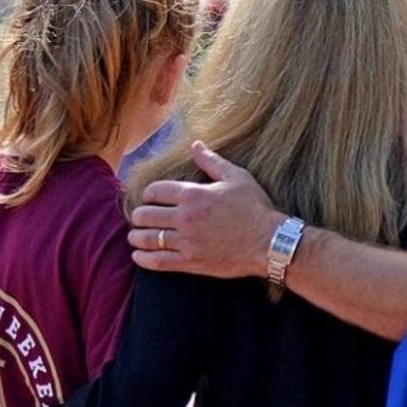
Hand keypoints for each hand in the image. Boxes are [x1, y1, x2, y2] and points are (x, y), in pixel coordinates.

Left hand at [128, 141, 284, 278]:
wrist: (270, 242)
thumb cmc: (256, 208)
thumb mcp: (236, 177)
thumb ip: (211, 161)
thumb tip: (195, 144)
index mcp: (193, 194)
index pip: (154, 191)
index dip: (148, 194)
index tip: (149, 198)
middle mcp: (185, 217)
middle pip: (146, 215)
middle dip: (139, 215)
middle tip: (140, 218)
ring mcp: (187, 241)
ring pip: (148, 239)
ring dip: (136, 237)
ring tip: (135, 236)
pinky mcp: (191, 262)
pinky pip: (158, 261)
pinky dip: (143, 259)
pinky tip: (138, 256)